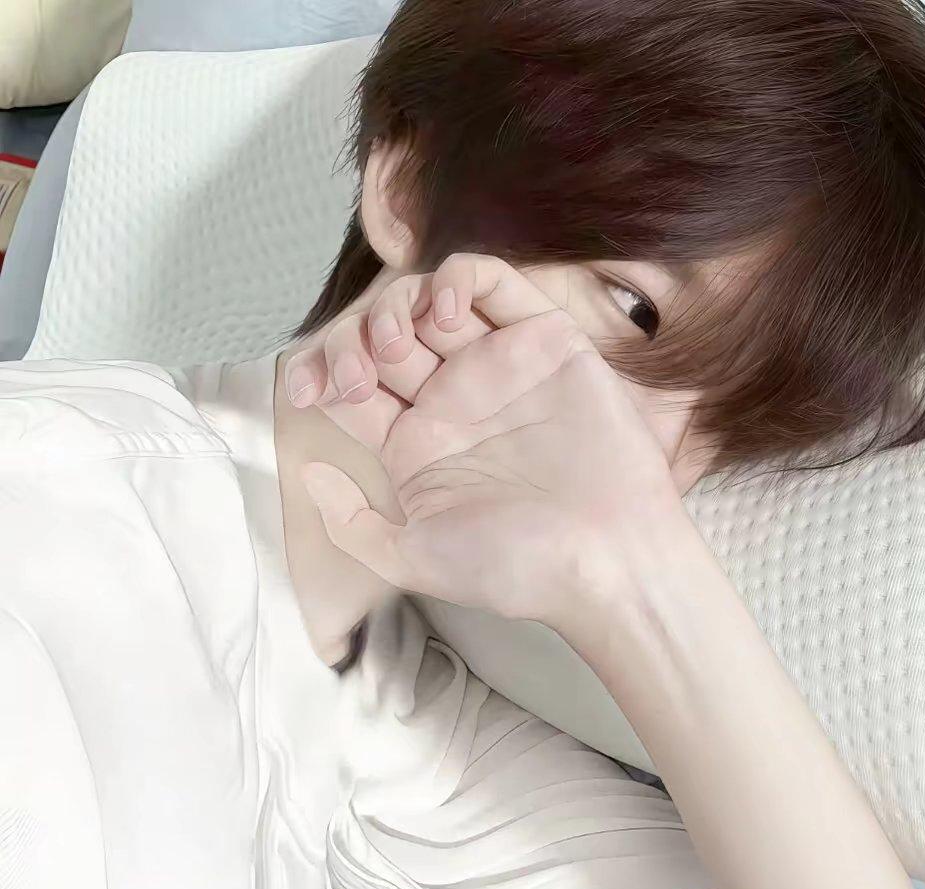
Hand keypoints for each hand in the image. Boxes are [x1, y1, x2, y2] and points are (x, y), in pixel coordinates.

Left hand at [298, 255, 686, 631]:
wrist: (609, 558)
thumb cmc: (518, 567)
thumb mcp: (413, 559)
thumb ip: (351, 523)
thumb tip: (307, 472)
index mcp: (417, 445)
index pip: (350, 385)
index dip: (321, 373)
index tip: (310, 389)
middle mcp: (454, 402)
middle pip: (380, 337)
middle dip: (353, 341)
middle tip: (365, 373)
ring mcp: (498, 368)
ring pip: (428, 301)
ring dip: (397, 305)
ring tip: (404, 342)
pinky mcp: (546, 340)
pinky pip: (494, 284)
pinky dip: (459, 277)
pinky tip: (446, 310)